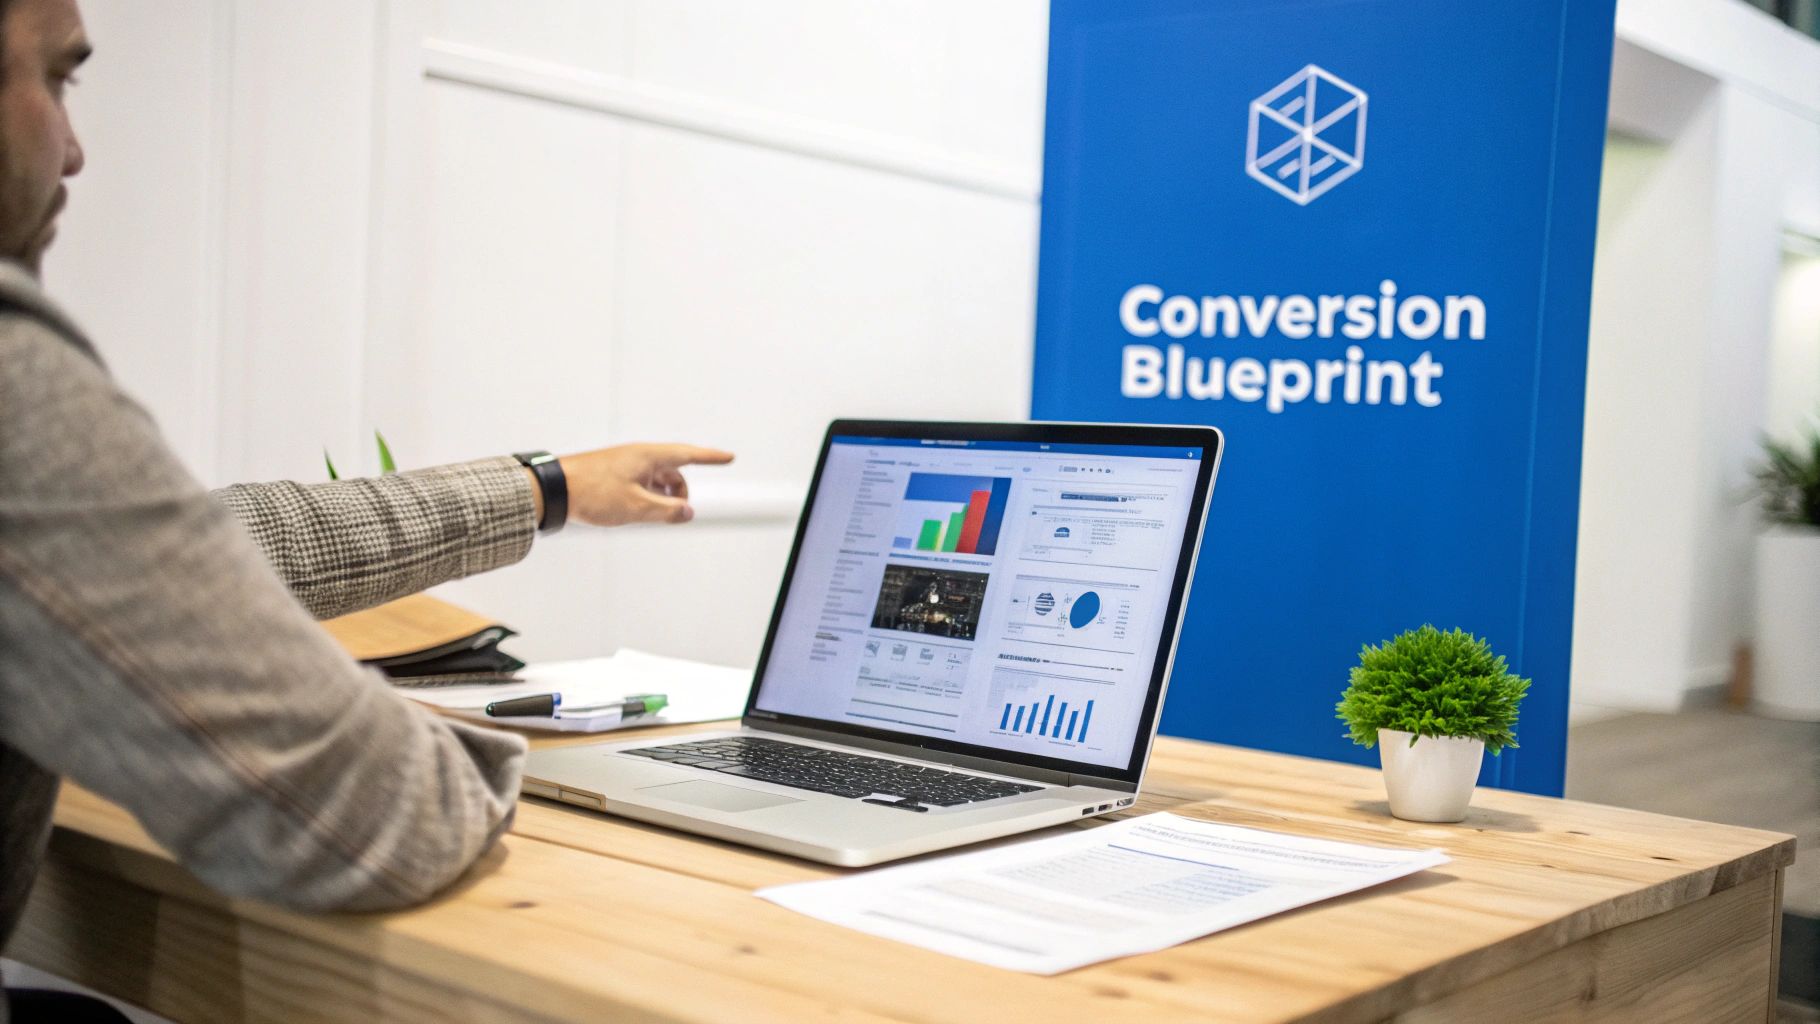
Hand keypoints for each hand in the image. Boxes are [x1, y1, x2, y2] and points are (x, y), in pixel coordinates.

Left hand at [546, 443, 734, 526]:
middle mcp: (639, 456)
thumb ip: (666, 511)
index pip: (688, 454)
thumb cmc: (593, 492)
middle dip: (680, 493)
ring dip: (662, 498)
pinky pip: (641, 484)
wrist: (554, 489)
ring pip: (657, 480)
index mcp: (648, 456)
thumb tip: (688, 512)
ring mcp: (625, 465)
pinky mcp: (613, 474)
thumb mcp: (636, 507)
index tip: (729, 457)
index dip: (710, 457)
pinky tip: (638, 512)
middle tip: (677, 514)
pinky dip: (647, 497)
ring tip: (654, 516)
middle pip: (673, 472)